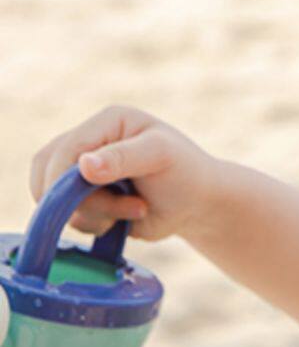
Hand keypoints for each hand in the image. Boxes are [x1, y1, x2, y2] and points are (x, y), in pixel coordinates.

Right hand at [30, 105, 223, 241]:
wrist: (200, 205)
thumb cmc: (187, 174)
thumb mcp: (161, 156)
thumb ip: (123, 157)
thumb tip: (84, 165)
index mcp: (107, 122)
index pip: (66, 148)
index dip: (64, 177)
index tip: (81, 199)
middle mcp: (90, 143)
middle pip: (51, 173)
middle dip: (84, 200)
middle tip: (131, 207)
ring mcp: (84, 172)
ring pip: (56, 199)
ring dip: (94, 214)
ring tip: (137, 209)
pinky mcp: (87, 199)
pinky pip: (70, 216)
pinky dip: (94, 224)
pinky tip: (127, 219)